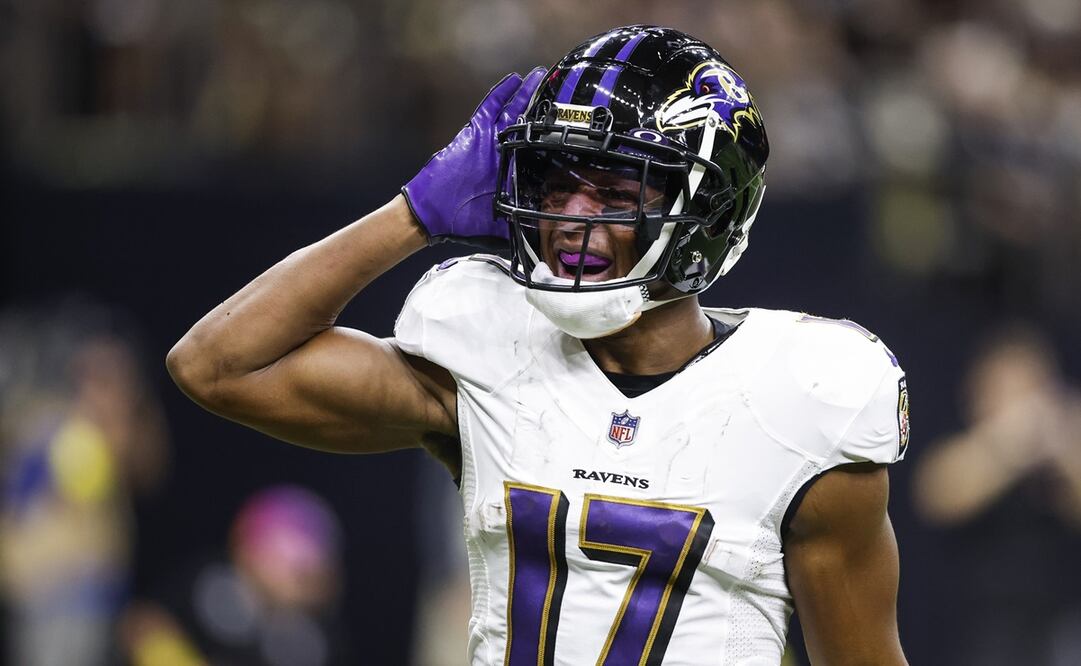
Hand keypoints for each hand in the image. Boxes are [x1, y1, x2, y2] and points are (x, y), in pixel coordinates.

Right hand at [402, 67, 545, 247]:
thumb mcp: (500, 227)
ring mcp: (488, 142)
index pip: (535, 149)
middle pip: (526, 124)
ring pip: (511, 111)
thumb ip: (520, 226)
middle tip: (559, 89)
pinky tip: (514, 79)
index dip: (550, 136)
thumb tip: (544, 238)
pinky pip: (488, 108)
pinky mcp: (472, 134)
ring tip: (541, 76)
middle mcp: (501, 154)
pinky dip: (501, 93)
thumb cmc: (463, 223)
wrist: (432, 214)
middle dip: (541, 107)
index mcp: (510, 173)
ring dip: (525, 93)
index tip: (568, 126)